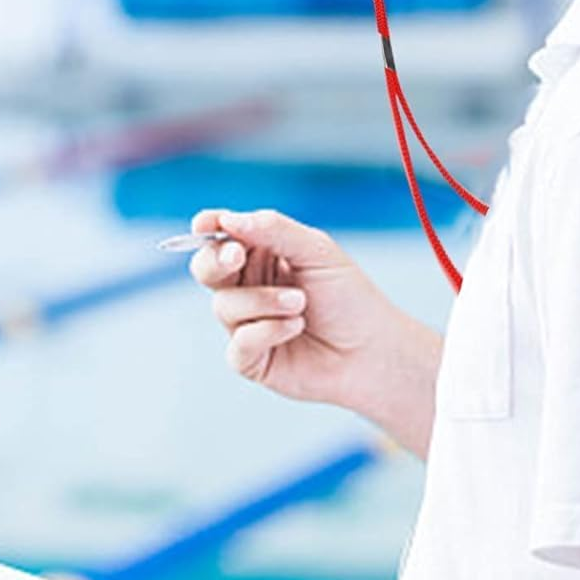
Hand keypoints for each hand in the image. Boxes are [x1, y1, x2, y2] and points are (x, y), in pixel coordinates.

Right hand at [189, 207, 440, 452]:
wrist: (373, 351)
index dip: (208, 227)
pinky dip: (267, 331)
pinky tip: (296, 327)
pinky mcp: (251, 359)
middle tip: (237, 256)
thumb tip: (228, 219)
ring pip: (224, 305)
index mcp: (264, 255)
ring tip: (300, 303)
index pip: (224, 236)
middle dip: (216, 261)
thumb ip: (274, 230)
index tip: (206, 223)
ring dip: (263, 300)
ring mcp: (248, 324)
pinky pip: (238, 343)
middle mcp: (250, 287)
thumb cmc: (350, 298)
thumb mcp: (316, 252)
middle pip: (208, 269)